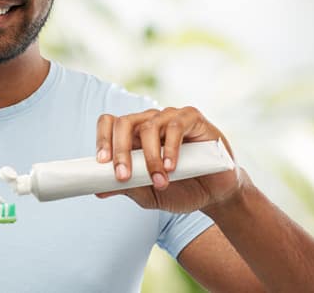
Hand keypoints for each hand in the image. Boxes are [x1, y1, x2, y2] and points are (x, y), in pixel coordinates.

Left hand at [94, 107, 243, 212]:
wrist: (215, 195)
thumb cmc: (180, 190)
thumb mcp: (148, 193)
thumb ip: (126, 187)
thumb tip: (98, 189)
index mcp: (134, 136)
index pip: (109, 124)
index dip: (102, 140)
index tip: (101, 163)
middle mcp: (149, 122)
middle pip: (124, 122)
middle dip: (120, 151)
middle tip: (123, 176)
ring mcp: (170, 117)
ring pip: (149, 126)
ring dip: (150, 158)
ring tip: (159, 182)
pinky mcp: (192, 118)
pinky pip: (175, 126)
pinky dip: (170, 149)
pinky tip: (171, 168)